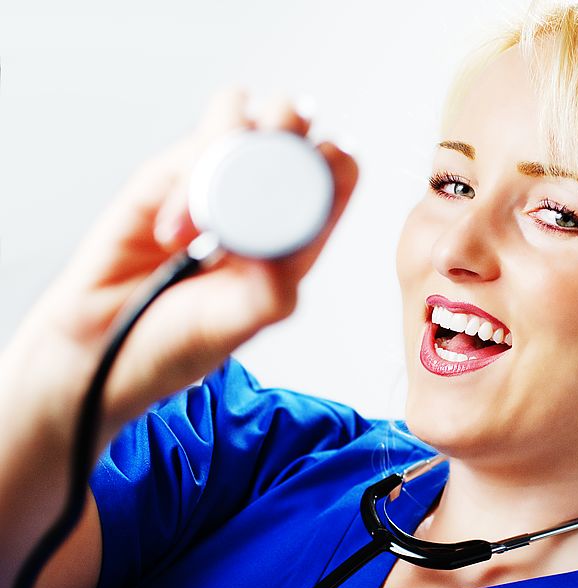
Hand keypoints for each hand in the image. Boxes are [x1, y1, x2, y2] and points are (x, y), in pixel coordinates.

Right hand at [8, 88, 357, 431]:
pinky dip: (188, 177)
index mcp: (296, 234)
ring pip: (245, 111)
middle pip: (296, 125)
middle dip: (289, 132)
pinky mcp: (170, 173)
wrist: (100, 345)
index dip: (336, 163)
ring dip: (234, 143)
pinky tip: (173, 233)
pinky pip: (192, 141)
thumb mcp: (233, 326)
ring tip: (207, 218)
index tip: (315, 181)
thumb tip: (283, 254)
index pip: (337, 173)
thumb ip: (267, 296)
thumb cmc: (176, 340)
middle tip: (263, 180)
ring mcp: (215, 179)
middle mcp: (260, 199)